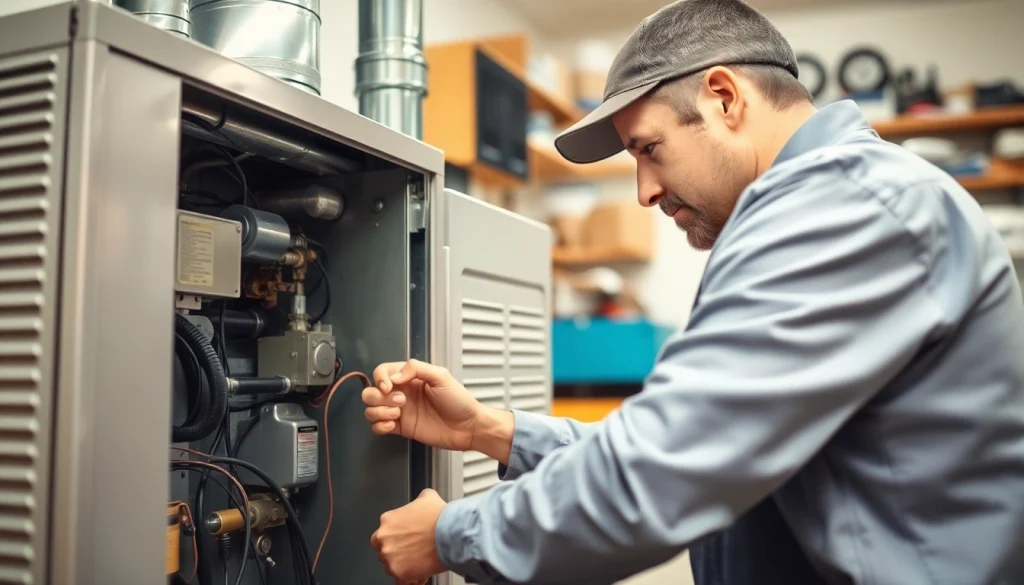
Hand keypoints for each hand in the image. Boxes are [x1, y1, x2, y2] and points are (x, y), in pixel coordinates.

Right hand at [363, 359, 479, 451]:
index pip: (382, 372)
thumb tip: (394, 377)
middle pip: (371, 391)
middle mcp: (401, 393)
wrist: (467, 427)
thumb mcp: (441, 376)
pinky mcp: (401, 428)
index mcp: (409, 378)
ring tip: (397, 415)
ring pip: (371, 409)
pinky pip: (378, 427)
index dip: (380, 378)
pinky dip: (379, 426)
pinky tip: (393, 425)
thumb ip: (417, 369)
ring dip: (378, 411)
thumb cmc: (458, 400)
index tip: (389, 387)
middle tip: (402, 402)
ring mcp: (400, 412)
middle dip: (379, 397)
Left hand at [371, 489, 447, 582]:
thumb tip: (422, 501)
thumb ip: (418, 501)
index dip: (395, 537)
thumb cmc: (440, 517)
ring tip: (418, 563)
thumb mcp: (428, 497)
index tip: (405, 539)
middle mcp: (384, 538)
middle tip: (410, 551)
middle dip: (395, 552)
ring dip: (402, 565)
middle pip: (382, 550)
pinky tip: (418, 575)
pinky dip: (408, 579)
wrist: (450, 533)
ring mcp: (390, 556)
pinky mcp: (398, 571)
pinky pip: (400, 580)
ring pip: (390, 566)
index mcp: (388, 520)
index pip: (382, 533)